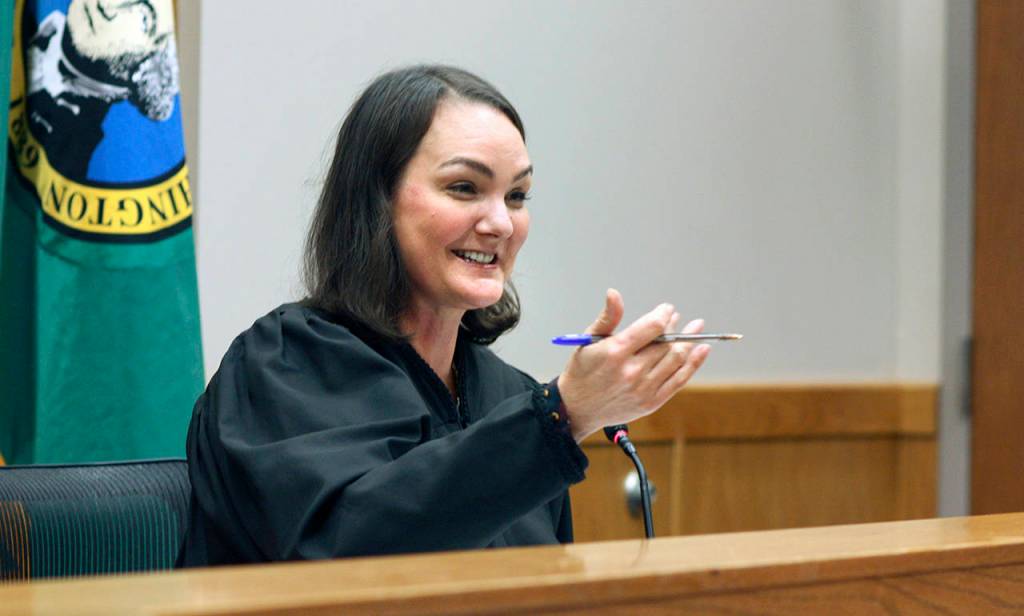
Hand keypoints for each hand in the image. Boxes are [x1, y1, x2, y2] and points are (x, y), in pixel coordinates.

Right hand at [558, 289, 710, 441]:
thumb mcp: (588, 341)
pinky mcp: (651, 402)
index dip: (663, 314)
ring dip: (689, 341)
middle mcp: (631, 371)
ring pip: (676, 359)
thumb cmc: (582, 371)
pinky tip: (702, 350)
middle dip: (675, 327)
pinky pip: (679, 380)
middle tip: (678, 318)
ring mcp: (643, 389)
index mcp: (615, 352)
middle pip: (666, 343)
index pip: (652, 327)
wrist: (576, 409)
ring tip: (696, 328)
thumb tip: (614, 293)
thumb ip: (607, 317)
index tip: (666, 309)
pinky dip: (694, 363)